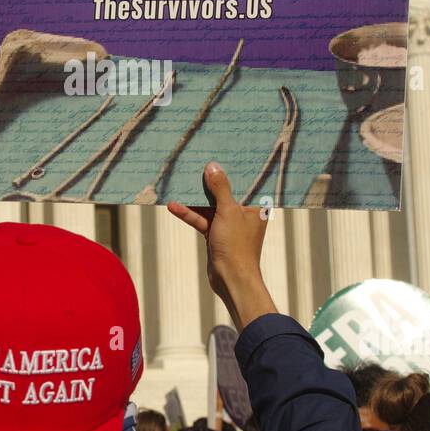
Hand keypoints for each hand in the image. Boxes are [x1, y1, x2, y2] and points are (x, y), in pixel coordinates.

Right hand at [168, 161, 274, 330]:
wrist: (231, 279)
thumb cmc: (237, 245)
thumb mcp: (228, 211)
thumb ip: (220, 188)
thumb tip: (212, 167)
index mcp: (256, 205)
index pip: (246, 181)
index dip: (234, 167)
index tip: (224, 151)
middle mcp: (244, 212)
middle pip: (226, 190)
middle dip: (211, 179)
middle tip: (198, 160)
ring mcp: (230, 224)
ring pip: (211, 205)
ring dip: (196, 197)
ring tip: (180, 181)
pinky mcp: (217, 234)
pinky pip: (203, 219)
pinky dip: (190, 214)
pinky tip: (174, 206)